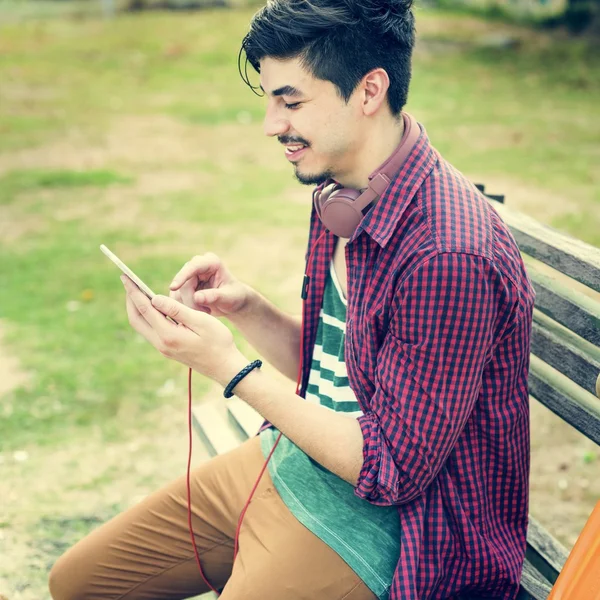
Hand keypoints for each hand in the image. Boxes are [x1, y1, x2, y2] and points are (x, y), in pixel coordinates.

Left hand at [122, 275, 246, 385]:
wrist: (225, 367)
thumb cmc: (218, 342)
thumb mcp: (201, 321)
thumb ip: (177, 310)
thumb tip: (155, 298)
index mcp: (168, 335)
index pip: (145, 309)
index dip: (134, 291)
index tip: (126, 277)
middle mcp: (161, 344)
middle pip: (136, 319)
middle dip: (130, 299)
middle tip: (128, 281)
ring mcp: (164, 348)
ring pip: (142, 326)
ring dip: (138, 308)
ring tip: (138, 291)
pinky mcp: (168, 350)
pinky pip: (151, 330)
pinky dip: (148, 316)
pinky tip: (154, 306)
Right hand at [169, 253, 252, 317]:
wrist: (233, 302)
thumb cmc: (235, 297)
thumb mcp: (228, 298)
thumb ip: (214, 296)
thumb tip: (196, 297)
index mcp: (211, 262)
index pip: (193, 266)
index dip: (182, 276)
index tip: (173, 287)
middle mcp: (197, 265)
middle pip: (184, 282)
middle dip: (191, 300)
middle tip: (206, 311)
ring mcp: (189, 275)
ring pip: (177, 292)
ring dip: (188, 305)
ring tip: (206, 311)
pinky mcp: (183, 286)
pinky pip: (176, 297)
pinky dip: (184, 307)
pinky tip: (198, 311)